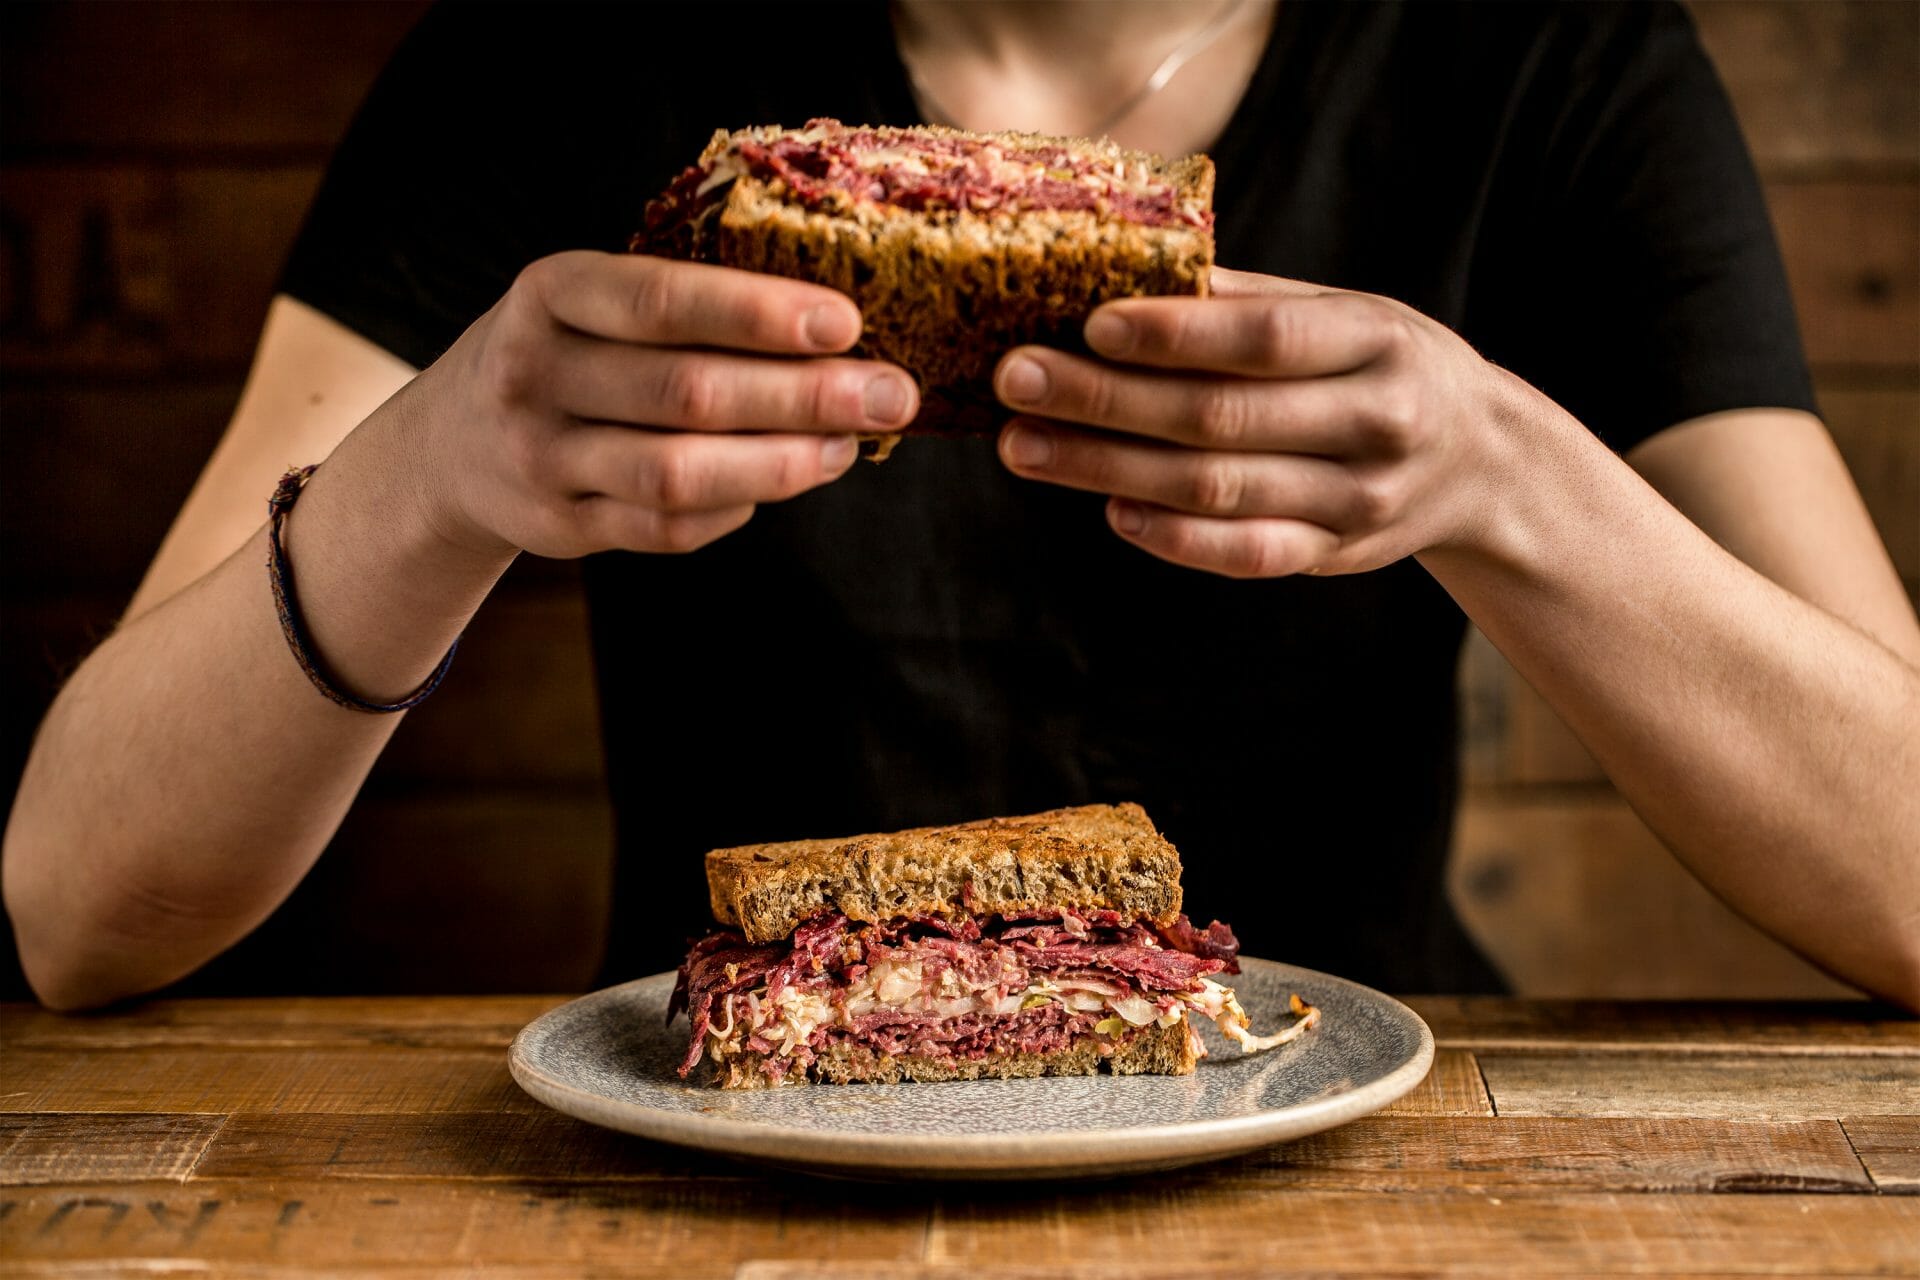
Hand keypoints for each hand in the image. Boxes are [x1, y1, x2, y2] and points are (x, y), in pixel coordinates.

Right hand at [407, 251, 918, 558]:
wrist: (449, 446)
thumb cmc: (565, 353)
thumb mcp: (588, 301)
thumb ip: (681, 305)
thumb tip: (835, 329)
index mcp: (550, 293)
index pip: (663, 300)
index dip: (758, 313)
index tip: (847, 320)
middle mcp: (533, 373)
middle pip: (686, 393)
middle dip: (803, 395)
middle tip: (891, 395)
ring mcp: (540, 459)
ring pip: (678, 473)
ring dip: (781, 464)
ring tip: (848, 448)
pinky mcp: (559, 528)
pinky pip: (664, 527)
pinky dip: (734, 508)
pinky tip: (779, 483)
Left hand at [991, 268, 1547, 577]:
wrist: (1488, 464)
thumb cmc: (1384, 366)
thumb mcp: (1345, 313)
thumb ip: (1249, 300)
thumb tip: (1124, 271)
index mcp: (1375, 341)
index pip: (1262, 338)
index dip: (1174, 334)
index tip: (1087, 321)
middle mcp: (1374, 422)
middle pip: (1220, 418)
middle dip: (1106, 400)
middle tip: (1017, 380)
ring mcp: (1358, 499)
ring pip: (1218, 489)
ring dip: (1109, 470)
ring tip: (1025, 447)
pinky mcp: (1336, 556)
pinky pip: (1246, 554)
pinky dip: (1173, 539)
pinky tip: (1109, 510)